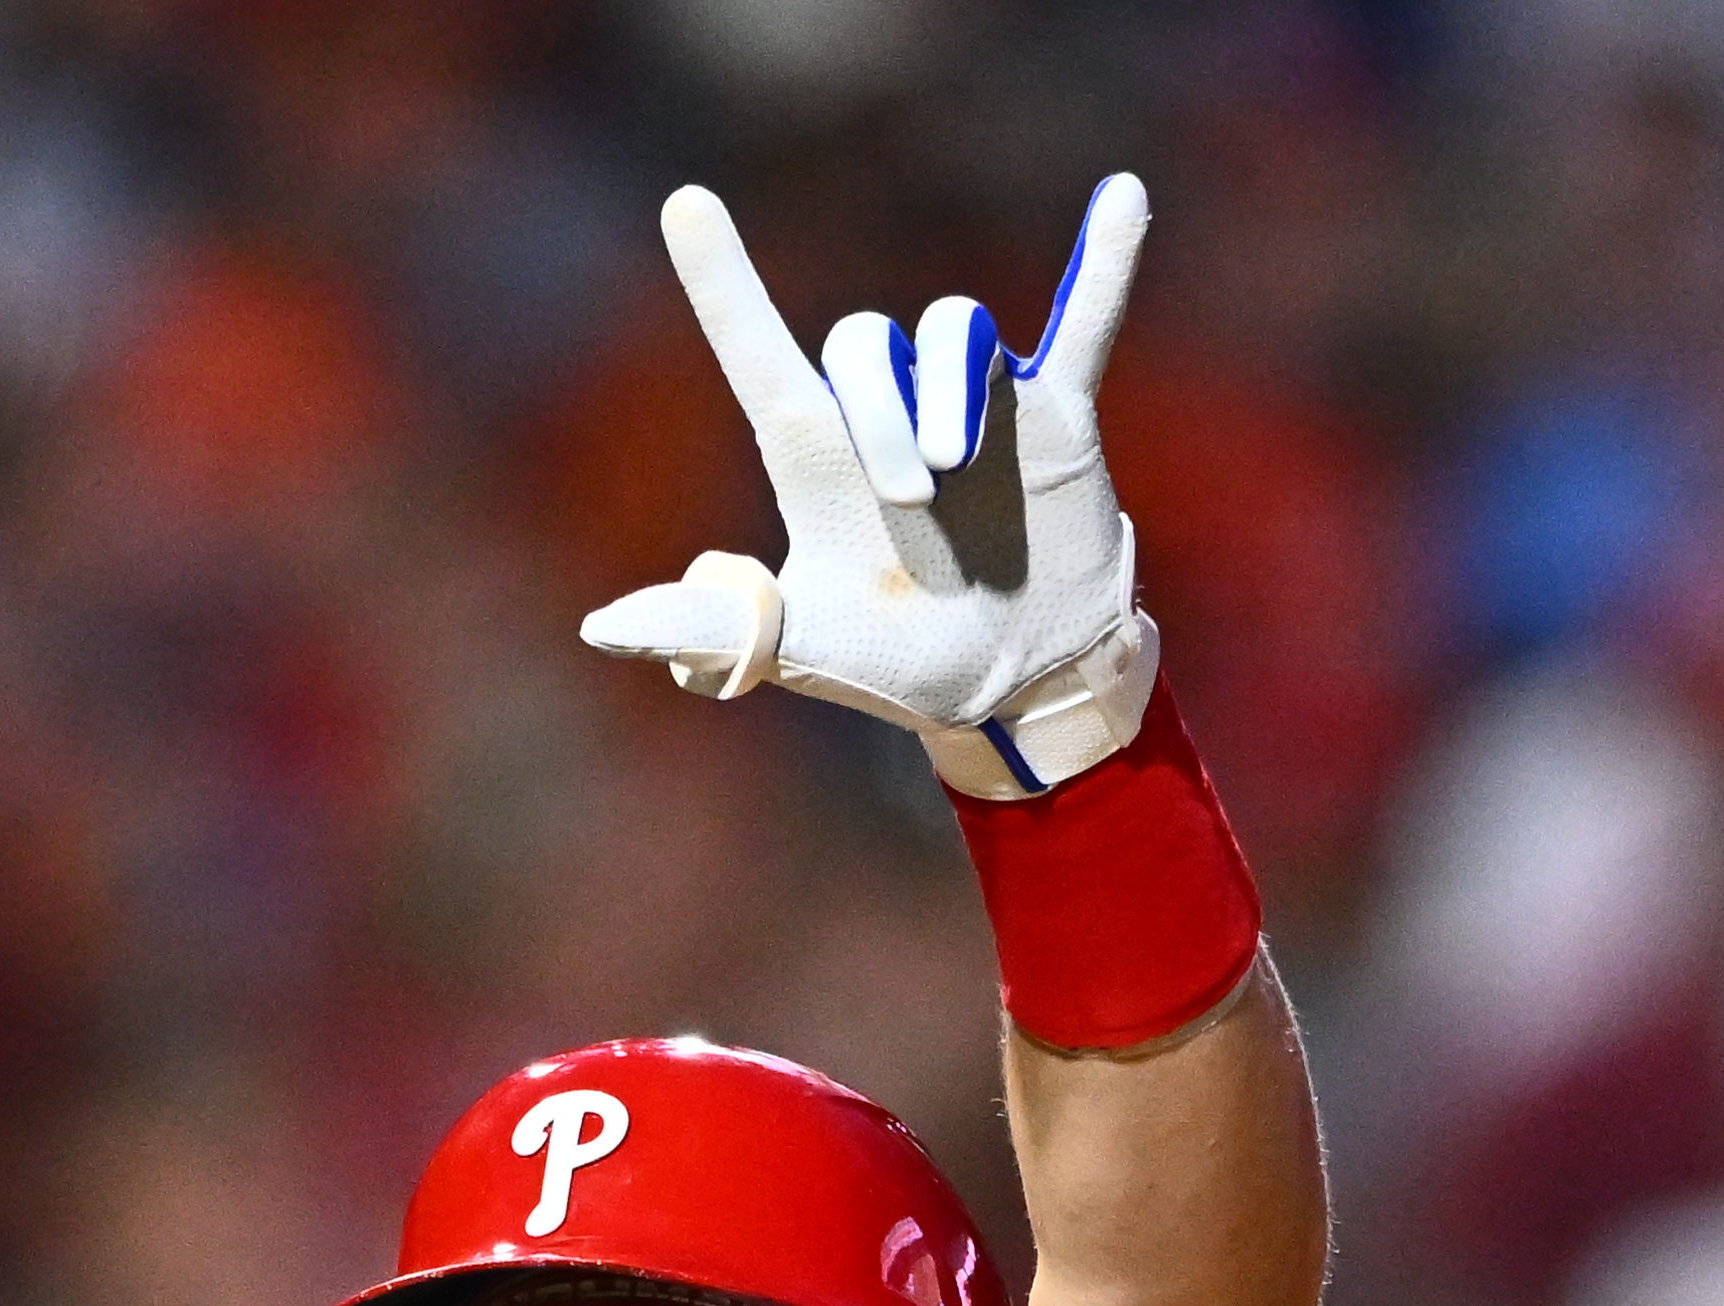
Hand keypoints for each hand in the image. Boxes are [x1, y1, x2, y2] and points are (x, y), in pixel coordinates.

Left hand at [581, 176, 1158, 789]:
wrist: (1006, 688)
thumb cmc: (889, 661)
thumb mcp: (796, 646)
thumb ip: (710, 628)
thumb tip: (601, 629)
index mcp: (815, 453)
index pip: (756, 351)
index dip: (721, 282)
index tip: (685, 206)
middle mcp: (889, 411)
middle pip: (861, 343)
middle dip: (880, 412)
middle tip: (910, 497)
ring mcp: (976, 405)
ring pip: (951, 330)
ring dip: (947, 387)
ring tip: (956, 467)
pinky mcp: (1057, 416)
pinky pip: (1084, 324)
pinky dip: (1105, 265)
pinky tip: (1123, 199)